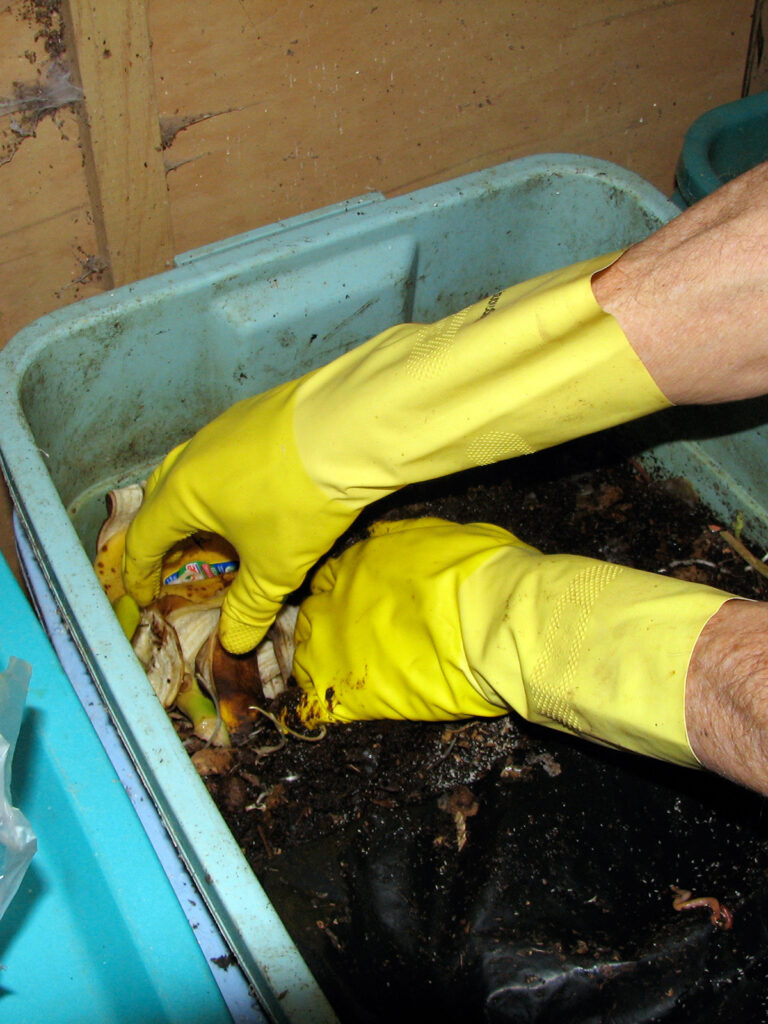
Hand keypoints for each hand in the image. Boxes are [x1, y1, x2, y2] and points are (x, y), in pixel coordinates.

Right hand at [123, 376, 355, 653]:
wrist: (349, 430)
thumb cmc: (299, 503)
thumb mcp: (274, 567)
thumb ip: (248, 607)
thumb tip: (233, 643)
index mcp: (182, 493)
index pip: (145, 538)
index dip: (141, 572)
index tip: (144, 596)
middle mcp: (193, 454)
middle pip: (159, 498)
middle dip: (160, 534)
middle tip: (172, 563)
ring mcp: (223, 428)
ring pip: (189, 469)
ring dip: (190, 503)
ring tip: (208, 528)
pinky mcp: (255, 413)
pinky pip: (221, 454)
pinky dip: (220, 480)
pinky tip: (247, 491)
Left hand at [292, 517, 728, 769]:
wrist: (498, 622)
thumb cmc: (482, 572)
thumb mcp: (443, 535)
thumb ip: (406, 541)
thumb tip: (390, 540)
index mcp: (361, 559)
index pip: (331, 573)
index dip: (340, 586)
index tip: (352, 597)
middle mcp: (340, 599)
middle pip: (311, 612)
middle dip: (321, 622)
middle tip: (342, 635)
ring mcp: (341, 646)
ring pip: (303, 655)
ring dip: (312, 662)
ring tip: (330, 672)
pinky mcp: (354, 693)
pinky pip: (320, 703)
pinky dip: (323, 705)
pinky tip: (331, 708)